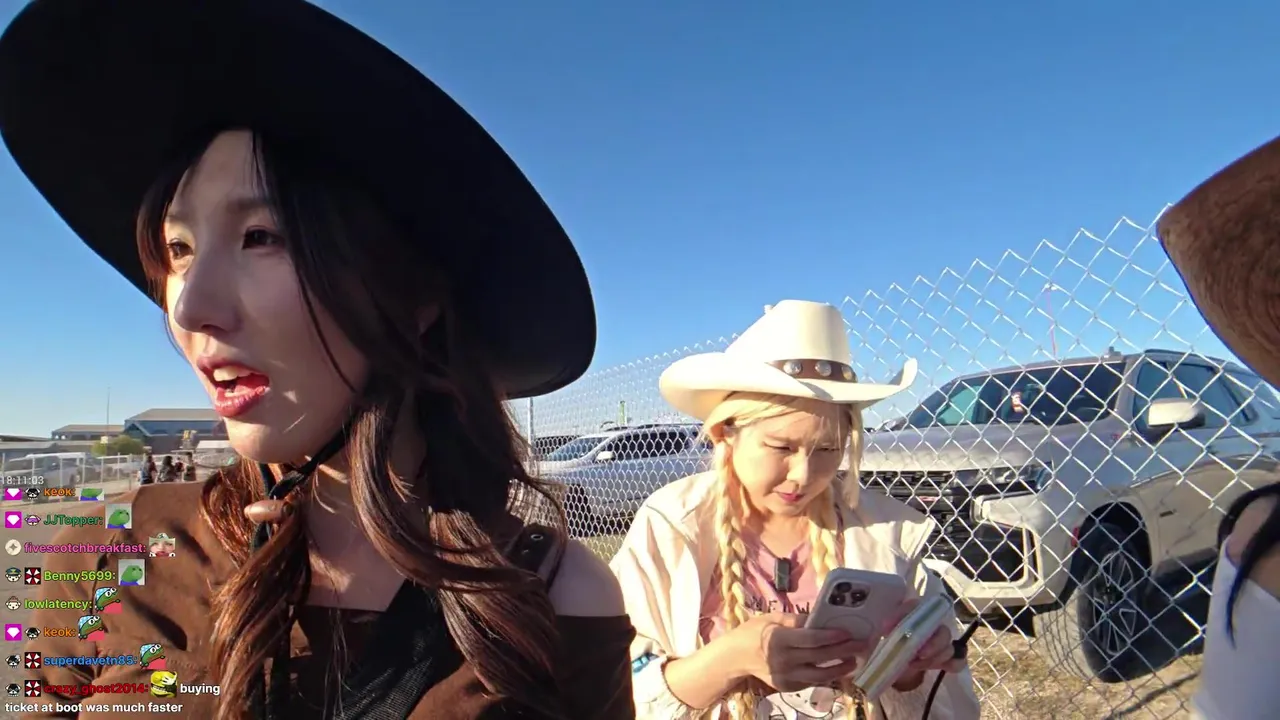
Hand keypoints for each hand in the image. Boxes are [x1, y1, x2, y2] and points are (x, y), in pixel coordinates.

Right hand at [728, 613, 873, 692]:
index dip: (832, 636)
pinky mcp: (786, 687)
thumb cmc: (754, 632)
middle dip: (844, 651)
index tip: (849, 632)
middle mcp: (784, 660)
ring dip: (840, 669)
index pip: (811, 639)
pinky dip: (826, 676)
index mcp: (779, 639)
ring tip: (855, 661)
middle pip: (820, 657)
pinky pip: (811, 682)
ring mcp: (785, 677)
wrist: (735, 657)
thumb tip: (821, 617)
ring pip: (819, 676)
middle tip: (862, 645)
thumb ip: (797, 620)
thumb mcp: (772, 618)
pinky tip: (838, 669)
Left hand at [879, 598, 965, 691]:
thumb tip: (865, 637)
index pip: (912, 606)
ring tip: (915, 665)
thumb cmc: (886, 644)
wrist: (894, 660)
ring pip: (948, 645)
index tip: (885, 629)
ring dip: (935, 657)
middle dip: (931, 643)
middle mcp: (929, 624)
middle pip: (939, 628)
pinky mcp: (945, 658)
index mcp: (912, 613)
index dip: (900, 615)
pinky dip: (953, 664)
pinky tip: (944, 668)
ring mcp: (939, 641)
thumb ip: (873, 636)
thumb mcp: (876, 639)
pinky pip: (957, 660)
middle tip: (917, 655)